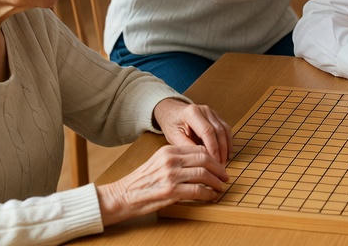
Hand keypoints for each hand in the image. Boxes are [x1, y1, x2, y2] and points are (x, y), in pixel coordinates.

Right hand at [96, 144, 229, 225]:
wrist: (122, 196)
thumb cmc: (140, 182)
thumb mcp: (158, 162)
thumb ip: (177, 160)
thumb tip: (201, 164)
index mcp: (168, 150)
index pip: (198, 149)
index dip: (213, 157)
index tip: (219, 166)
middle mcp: (170, 160)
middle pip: (205, 159)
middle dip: (219, 168)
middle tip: (226, 176)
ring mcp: (171, 175)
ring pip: (204, 174)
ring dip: (216, 182)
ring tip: (221, 187)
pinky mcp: (171, 191)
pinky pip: (198, 191)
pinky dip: (209, 194)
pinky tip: (212, 196)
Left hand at [154, 99, 231, 162]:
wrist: (172, 112)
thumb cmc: (171, 124)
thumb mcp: (173, 136)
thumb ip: (186, 146)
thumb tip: (200, 159)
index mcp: (192, 113)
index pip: (207, 131)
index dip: (213, 148)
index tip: (214, 162)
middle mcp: (205, 110)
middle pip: (219, 131)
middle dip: (221, 150)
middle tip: (220, 165)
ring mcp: (212, 112)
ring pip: (225, 130)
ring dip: (226, 147)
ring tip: (223, 162)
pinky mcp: (217, 117)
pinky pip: (226, 129)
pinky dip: (227, 142)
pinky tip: (226, 153)